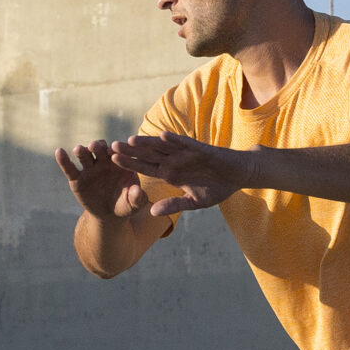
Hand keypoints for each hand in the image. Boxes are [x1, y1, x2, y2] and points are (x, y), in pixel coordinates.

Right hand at [55, 140, 155, 218]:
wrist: (110, 215)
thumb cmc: (126, 205)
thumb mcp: (134, 204)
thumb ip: (138, 197)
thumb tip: (137, 191)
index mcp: (122, 163)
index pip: (120, 153)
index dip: (118, 151)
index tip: (116, 150)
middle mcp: (105, 161)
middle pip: (101, 150)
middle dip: (98, 147)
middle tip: (95, 146)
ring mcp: (91, 168)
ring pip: (86, 156)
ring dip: (82, 151)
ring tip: (79, 149)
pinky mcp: (77, 178)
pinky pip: (70, 168)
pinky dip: (64, 160)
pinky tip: (59, 152)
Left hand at [106, 131, 247, 215]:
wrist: (238, 176)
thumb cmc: (217, 188)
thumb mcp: (193, 202)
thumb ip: (173, 205)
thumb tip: (152, 212)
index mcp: (170, 173)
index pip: (145, 168)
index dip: (130, 164)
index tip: (112, 162)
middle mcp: (174, 161)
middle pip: (149, 155)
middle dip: (131, 151)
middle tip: (111, 146)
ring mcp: (186, 154)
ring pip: (163, 147)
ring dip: (148, 143)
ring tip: (131, 140)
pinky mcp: (200, 149)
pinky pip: (186, 144)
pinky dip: (175, 140)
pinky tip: (162, 136)